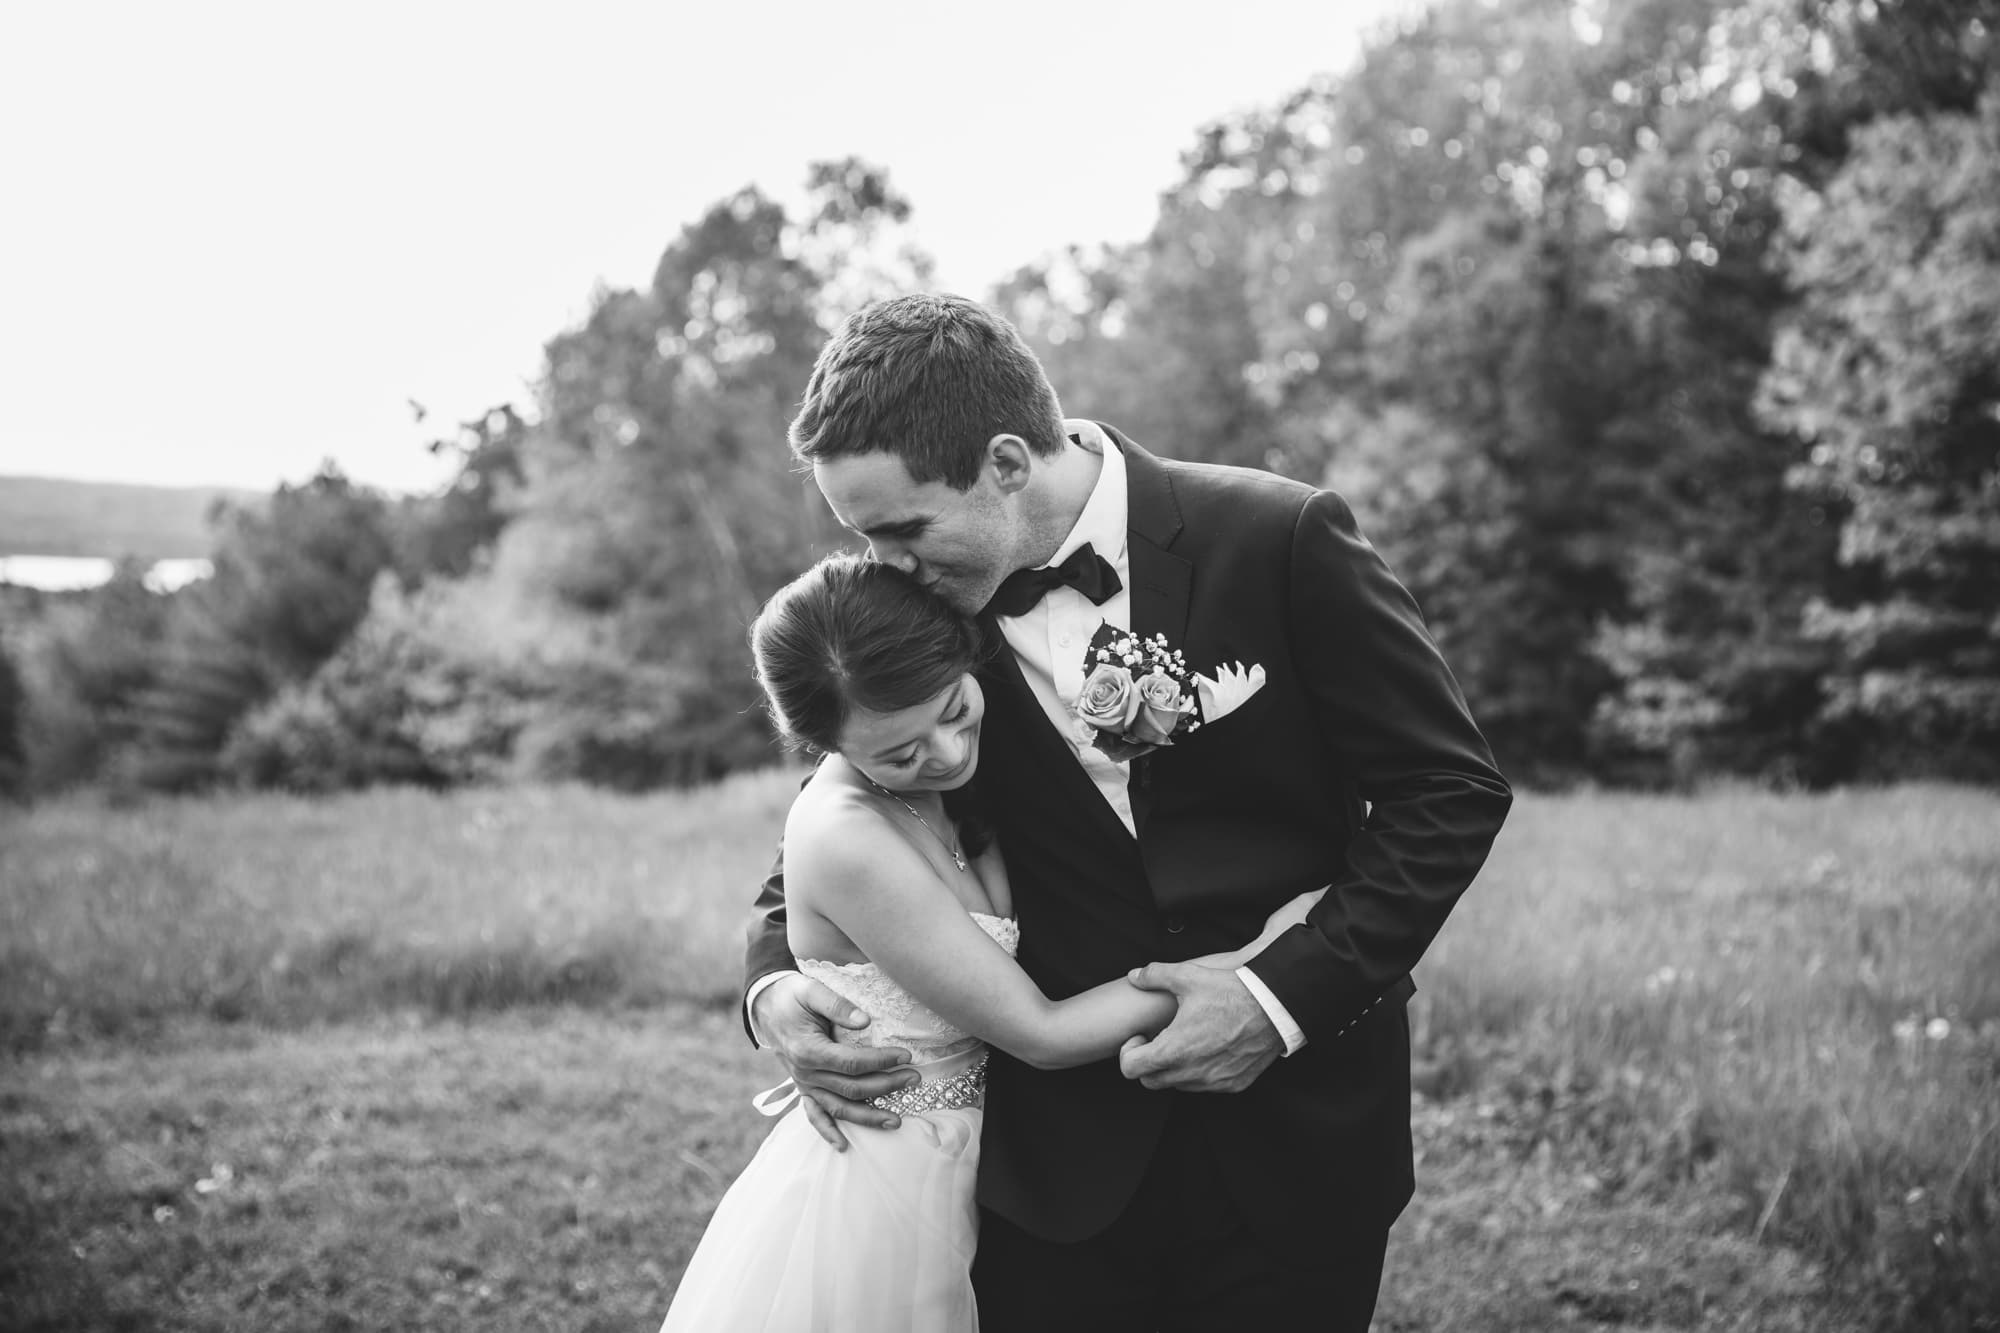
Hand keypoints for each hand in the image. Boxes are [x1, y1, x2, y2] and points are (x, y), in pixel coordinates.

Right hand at [753, 973, 916, 1149]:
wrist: (765, 1007)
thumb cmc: (792, 996)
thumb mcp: (812, 991)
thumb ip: (838, 1006)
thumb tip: (865, 1022)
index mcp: (808, 1050)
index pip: (851, 1063)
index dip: (880, 1061)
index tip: (905, 1056)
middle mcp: (805, 1073)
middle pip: (851, 1088)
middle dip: (886, 1086)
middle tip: (914, 1079)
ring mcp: (804, 1085)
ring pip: (839, 1107)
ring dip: (868, 1117)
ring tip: (897, 1121)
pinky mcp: (803, 1089)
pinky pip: (814, 1115)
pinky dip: (828, 1131)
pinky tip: (844, 1146)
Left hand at [1117, 962, 1282, 1092]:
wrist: (1274, 1007)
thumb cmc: (1231, 992)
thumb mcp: (1189, 976)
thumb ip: (1155, 975)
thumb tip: (1135, 975)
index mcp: (1174, 1050)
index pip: (1130, 1069)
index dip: (1129, 1052)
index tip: (1142, 1037)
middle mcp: (1191, 1073)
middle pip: (1150, 1082)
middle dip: (1148, 1062)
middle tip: (1159, 1040)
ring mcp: (1213, 1082)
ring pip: (1178, 1085)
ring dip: (1174, 1068)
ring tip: (1185, 1041)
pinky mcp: (1233, 1085)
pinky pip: (1206, 1086)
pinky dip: (1200, 1072)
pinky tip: (1208, 1048)